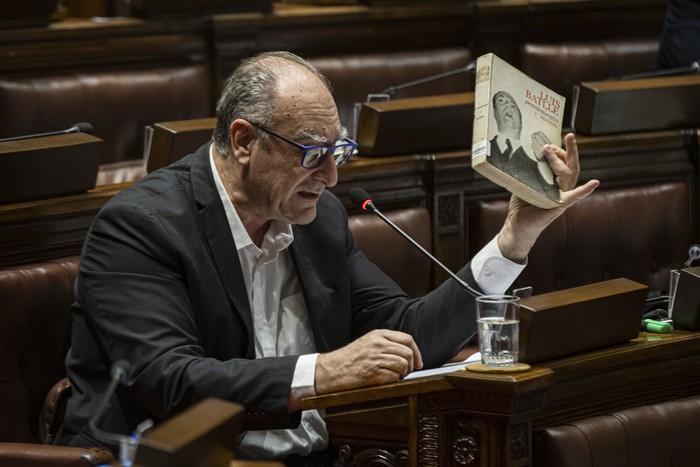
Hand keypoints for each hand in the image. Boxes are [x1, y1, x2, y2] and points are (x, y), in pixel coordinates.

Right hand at [315, 329, 422, 393]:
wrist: (332, 369)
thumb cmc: (349, 357)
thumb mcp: (367, 342)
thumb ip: (386, 342)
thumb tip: (408, 351)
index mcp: (378, 335)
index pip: (407, 339)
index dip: (417, 352)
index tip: (418, 361)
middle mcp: (378, 344)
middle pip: (408, 352)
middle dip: (412, 365)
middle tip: (407, 371)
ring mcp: (375, 358)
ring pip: (403, 365)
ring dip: (403, 373)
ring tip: (396, 375)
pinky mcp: (373, 373)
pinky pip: (395, 377)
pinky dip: (394, 380)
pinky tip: (387, 380)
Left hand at [497, 133, 599, 261]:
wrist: (517, 225)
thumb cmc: (523, 204)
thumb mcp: (526, 182)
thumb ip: (531, 169)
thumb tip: (528, 151)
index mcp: (556, 183)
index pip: (565, 163)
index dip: (561, 151)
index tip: (553, 141)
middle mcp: (562, 189)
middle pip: (571, 166)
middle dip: (571, 149)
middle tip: (568, 135)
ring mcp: (562, 197)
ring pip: (567, 175)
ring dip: (559, 160)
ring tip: (548, 149)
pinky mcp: (558, 206)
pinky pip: (573, 197)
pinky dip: (584, 190)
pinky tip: (594, 183)